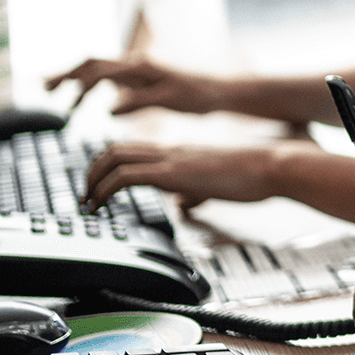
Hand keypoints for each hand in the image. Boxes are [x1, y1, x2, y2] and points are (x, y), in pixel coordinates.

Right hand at [45, 58, 225, 114]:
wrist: (223, 90)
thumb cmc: (200, 96)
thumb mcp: (170, 100)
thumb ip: (138, 102)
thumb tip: (108, 109)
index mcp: (141, 67)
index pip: (98, 68)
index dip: (72, 78)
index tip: (53, 92)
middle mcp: (137, 63)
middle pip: (93, 63)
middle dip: (67, 75)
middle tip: (44, 89)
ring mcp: (140, 69)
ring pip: (101, 69)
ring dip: (79, 82)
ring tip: (61, 101)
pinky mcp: (145, 77)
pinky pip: (113, 78)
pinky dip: (96, 86)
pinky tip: (89, 101)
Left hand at [84, 141, 292, 209]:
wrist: (270, 165)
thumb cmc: (252, 174)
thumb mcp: (216, 183)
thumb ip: (195, 190)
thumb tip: (184, 202)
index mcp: (179, 152)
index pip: (133, 150)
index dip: (108, 166)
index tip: (99, 187)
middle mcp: (169, 150)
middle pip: (114, 149)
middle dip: (91, 172)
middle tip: (85, 196)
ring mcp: (169, 159)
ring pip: (113, 157)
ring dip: (92, 180)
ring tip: (87, 203)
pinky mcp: (172, 172)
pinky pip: (125, 176)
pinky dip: (105, 189)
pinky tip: (102, 205)